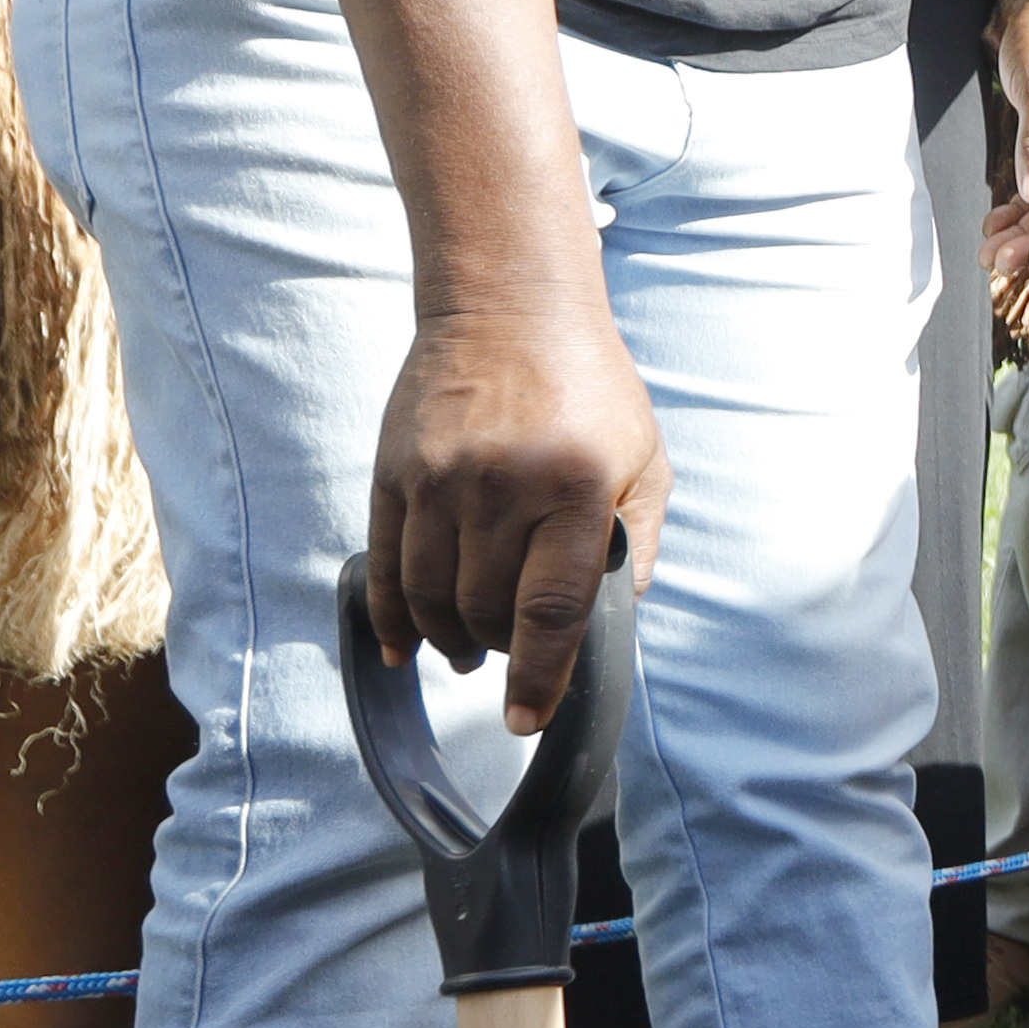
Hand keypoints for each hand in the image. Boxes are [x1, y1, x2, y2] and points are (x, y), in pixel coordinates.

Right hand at [367, 297, 664, 729]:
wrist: (509, 307)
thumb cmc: (590, 387)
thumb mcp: (644, 459)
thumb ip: (635, 540)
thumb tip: (618, 615)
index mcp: (573, 492)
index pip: (551, 612)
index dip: (539, 677)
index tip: (529, 719)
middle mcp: (502, 490)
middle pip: (486, 611)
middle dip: (500, 651)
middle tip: (511, 658)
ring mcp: (440, 482)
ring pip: (430, 597)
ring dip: (448, 639)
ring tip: (465, 650)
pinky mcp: (396, 473)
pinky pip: (384, 565)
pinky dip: (392, 615)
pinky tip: (406, 644)